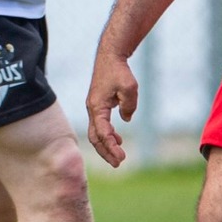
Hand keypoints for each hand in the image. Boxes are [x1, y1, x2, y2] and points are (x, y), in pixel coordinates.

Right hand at [85, 52, 136, 167]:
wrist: (110, 58)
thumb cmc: (119, 71)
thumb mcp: (129, 87)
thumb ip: (129, 105)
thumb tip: (126, 118)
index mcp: (97, 107)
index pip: (102, 133)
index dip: (111, 147)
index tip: (122, 157)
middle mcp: (92, 109)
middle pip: (95, 137)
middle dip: (106, 152)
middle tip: (119, 164)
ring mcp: (94, 108)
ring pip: (96, 133)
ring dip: (106, 146)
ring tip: (119, 156)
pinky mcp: (99, 106)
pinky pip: (100, 126)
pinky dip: (107, 135)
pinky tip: (118, 139)